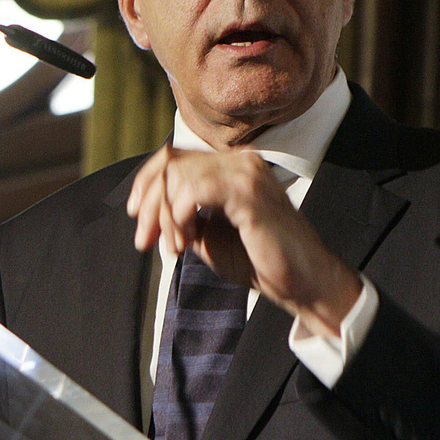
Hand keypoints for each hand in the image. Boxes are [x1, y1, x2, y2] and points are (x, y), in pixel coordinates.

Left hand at [126, 145, 362, 338]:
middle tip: (145, 241)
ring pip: (177, 176)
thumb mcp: (207, 232)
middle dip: (150, 204)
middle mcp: (239, 160)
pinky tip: (187, 242)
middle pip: (171, 163)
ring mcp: (246, 172)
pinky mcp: (248, 192)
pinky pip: (192, 191)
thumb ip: (181, 213)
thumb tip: (147, 204)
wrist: (301, 283)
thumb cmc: (258, 260)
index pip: (175, 156)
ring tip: (176, 246)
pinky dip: (178, 217)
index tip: (138, 219)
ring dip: (165, 216)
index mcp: (231, 165)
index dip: (146, 184)